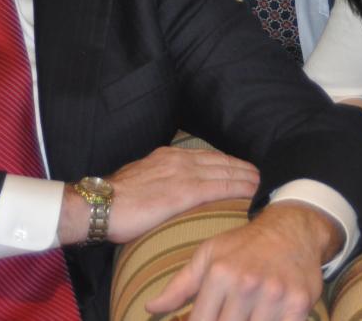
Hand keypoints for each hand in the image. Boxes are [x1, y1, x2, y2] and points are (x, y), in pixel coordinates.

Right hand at [57, 147, 258, 245]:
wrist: (99, 204)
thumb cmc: (114, 201)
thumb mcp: (139, 182)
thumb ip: (157, 181)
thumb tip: (165, 192)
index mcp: (167, 157)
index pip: (205, 157)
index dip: (226, 163)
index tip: (240, 168)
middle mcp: (178, 160)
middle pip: (220, 161)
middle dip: (241, 168)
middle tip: (260, 174)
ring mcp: (182, 173)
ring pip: (224, 172)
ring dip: (246, 177)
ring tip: (262, 182)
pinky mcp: (184, 191)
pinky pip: (220, 186)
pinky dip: (239, 188)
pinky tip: (251, 191)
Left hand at [146, 201, 338, 320]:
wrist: (293, 229)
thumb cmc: (245, 245)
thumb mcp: (209, 255)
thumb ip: (180, 286)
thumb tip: (150, 307)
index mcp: (220, 273)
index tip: (207, 320)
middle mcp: (246, 283)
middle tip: (229, 314)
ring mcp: (274, 294)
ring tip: (245, 315)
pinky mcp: (299, 303)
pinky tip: (266, 318)